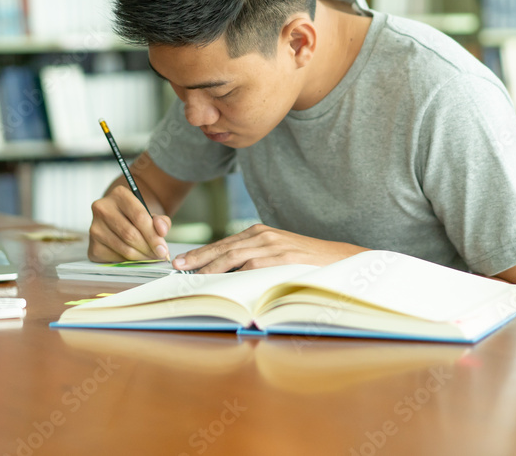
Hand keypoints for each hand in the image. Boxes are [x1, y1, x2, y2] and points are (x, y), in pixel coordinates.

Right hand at [88, 186, 171, 262]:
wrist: (117, 220)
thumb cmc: (135, 217)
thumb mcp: (150, 214)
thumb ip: (161, 221)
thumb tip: (162, 230)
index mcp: (119, 195)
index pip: (139, 217)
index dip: (153, 235)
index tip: (163, 249)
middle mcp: (102, 209)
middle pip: (130, 234)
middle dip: (148, 248)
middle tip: (159, 255)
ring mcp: (95, 228)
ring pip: (124, 248)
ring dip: (141, 257)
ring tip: (151, 257)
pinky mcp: (93, 246)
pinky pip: (115, 258)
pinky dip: (129, 261)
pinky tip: (136, 257)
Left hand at [172, 225, 367, 273]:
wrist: (338, 259)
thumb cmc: (307, 261)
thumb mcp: (278, 253)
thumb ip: (256, 257)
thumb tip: (228, 273)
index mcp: (260, 233)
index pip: (224, 243)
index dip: (202, 252)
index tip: (183, 261)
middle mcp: (262, 236)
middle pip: (223, 247)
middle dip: (198, 258)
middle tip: (178, 267)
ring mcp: (271, 246)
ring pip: (232, 256)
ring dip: (210, 267)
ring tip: (192, 276)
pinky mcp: (280, 258)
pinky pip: (250, 266)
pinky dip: (233, 273)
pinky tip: (220, 282)